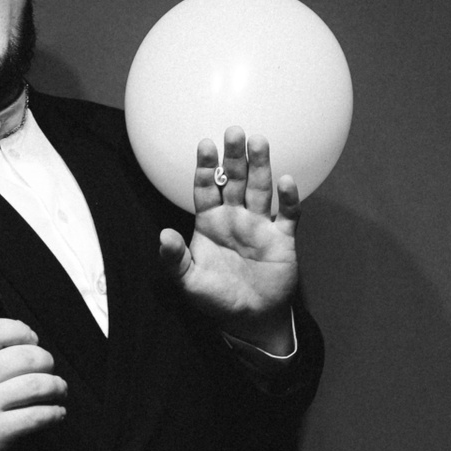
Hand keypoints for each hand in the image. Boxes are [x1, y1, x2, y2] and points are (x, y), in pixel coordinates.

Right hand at [0, 319, 67, 450]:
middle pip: (25, 356)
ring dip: (56, 386)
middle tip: (49, 369)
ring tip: (58, 390)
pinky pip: (37, 416)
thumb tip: (18, 339)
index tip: (32, 340)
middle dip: (47, 360)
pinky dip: (54, 413)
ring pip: (37, 385)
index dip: (21, 331)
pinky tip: (55, 413)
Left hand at [157, 127, 298, 353]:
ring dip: (260, 166)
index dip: (205, 168)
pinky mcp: (282, 239)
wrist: (250, 319)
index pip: (206, 188)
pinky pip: (287, 215)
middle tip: (234, 130)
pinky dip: (288, 198)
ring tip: (259, 141)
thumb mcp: (188, 281)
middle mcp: (235, 217)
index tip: (204, 144)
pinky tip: (286, 180)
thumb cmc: (216, 299)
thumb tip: (162, 235)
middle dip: (233, 157)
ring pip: (260, 189)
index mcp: (210, 222)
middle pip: (234, 180)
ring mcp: (260, 225)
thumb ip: (174, 259)